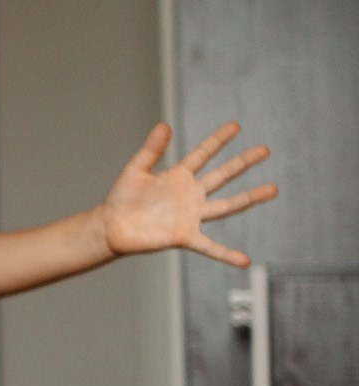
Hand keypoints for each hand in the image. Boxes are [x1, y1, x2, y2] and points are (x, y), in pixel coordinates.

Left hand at [100, 122, 276, 265]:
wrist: (111, 227)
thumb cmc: (123, 198)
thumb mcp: (136, 170)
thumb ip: (151, 150)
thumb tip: (164, 124)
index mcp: (179, 176)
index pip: (203, 154)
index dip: (218, 140)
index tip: (235, 125)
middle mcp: (190, 194)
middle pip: (222, 175)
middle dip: (243, 162)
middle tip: (265, 149)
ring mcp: (191, 215)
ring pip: (227, 205)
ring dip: (250, 198)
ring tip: (273, 189)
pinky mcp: (184, 236)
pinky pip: (210, 247)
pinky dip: (227, 255)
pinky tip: (245, 261)